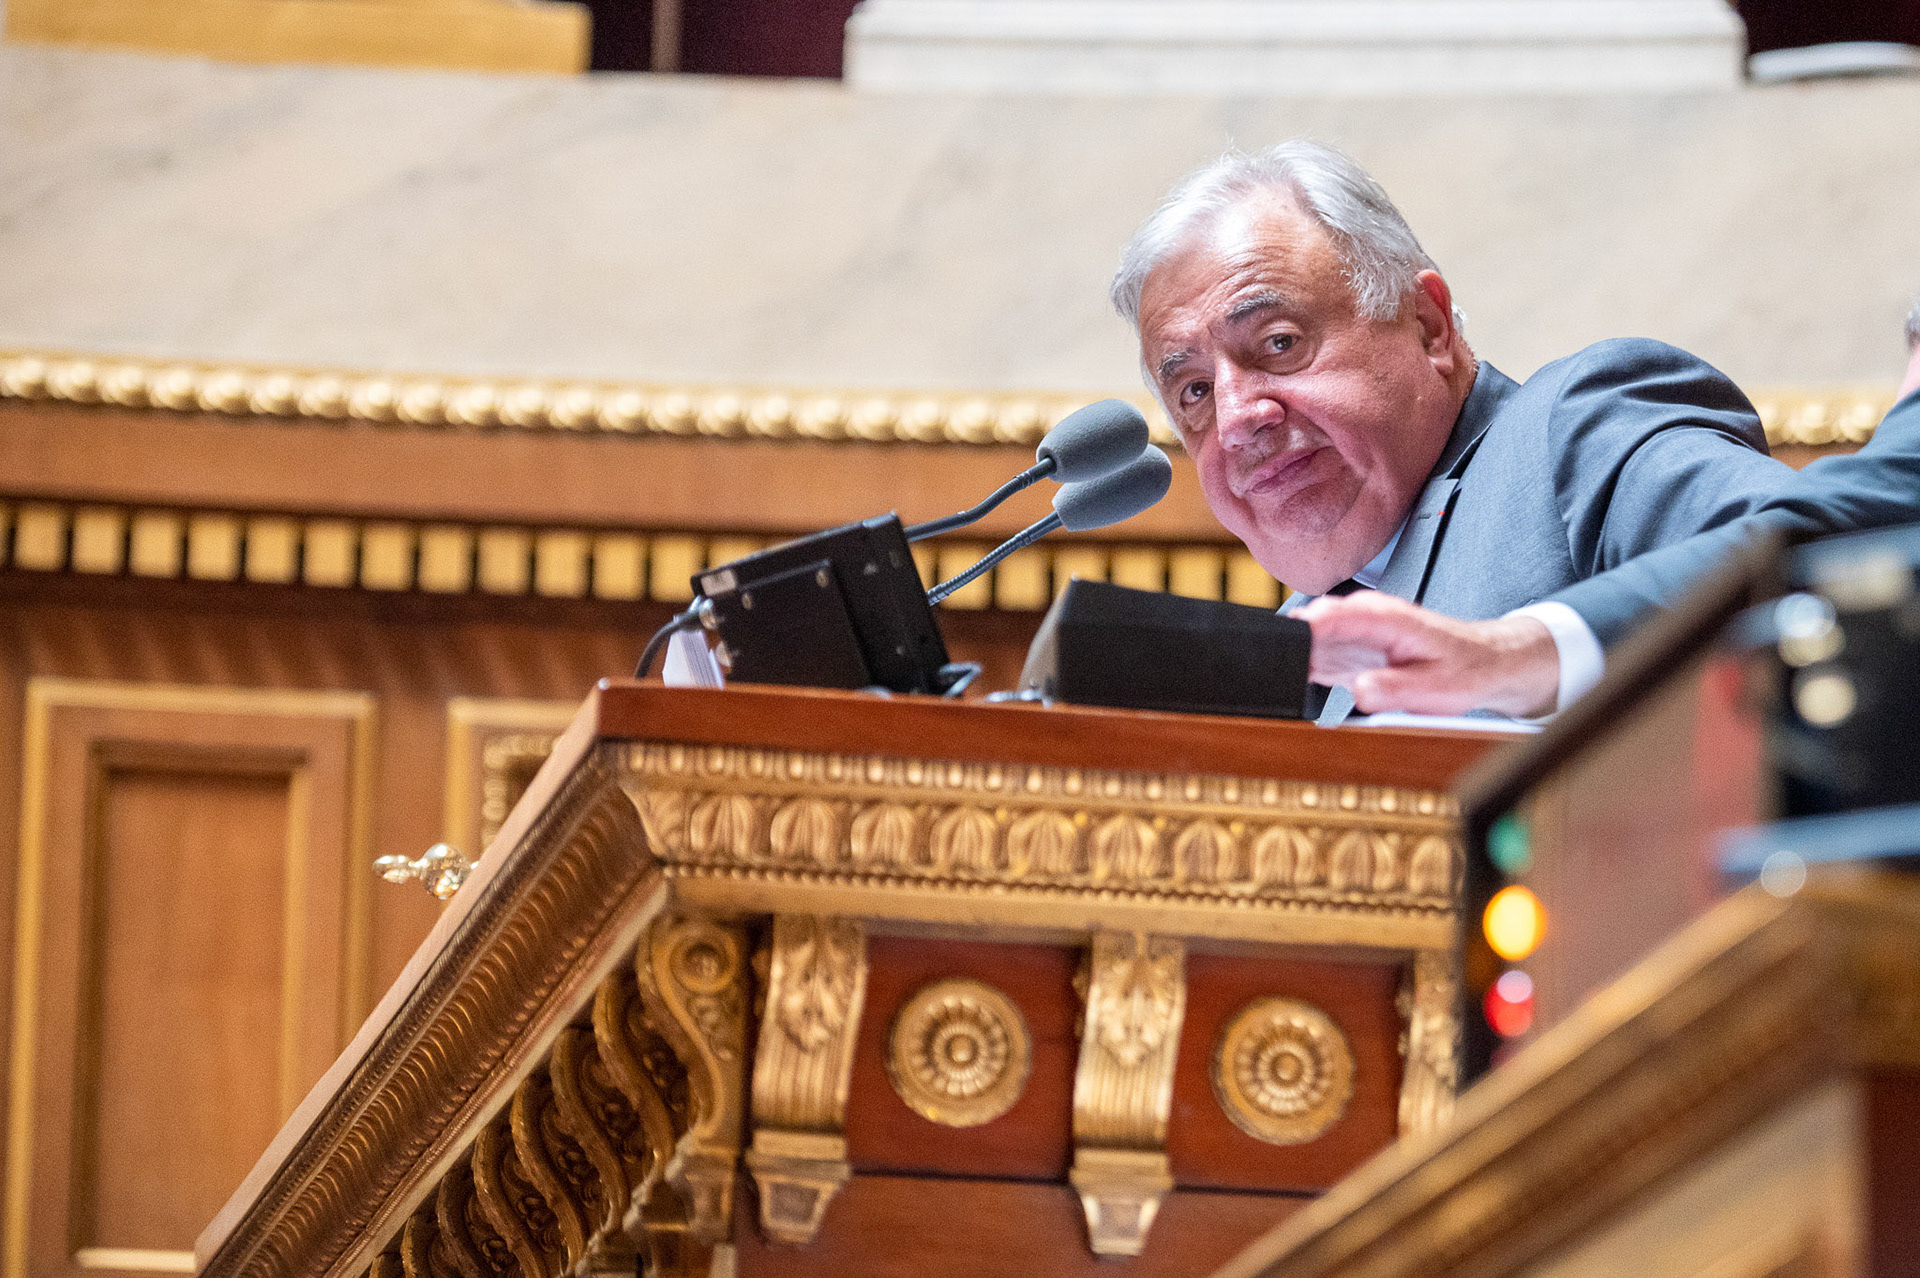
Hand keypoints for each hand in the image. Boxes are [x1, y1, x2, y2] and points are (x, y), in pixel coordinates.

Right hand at [1294, 591, 1560, 717]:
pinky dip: (1305, 665)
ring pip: (1311, 637)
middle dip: (1292, 641)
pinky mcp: (1351, 649)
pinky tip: (1304, 678)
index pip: (1338, 615)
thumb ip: (1397, 689)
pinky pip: (1318, 653)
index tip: (1287, 644)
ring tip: (1288, 676)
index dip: (1308, 628)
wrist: (1483, 663)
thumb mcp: (1437, 688)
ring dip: (1296, 655)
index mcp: (1389, 619)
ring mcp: (1357, 632)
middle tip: (1279, 668)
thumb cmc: (1464, 671)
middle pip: (1315, 621)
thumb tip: (1359, 691)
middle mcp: (1368, 618)